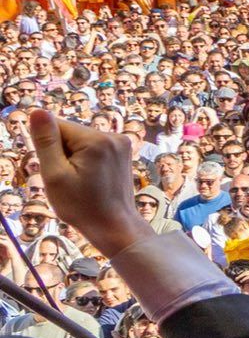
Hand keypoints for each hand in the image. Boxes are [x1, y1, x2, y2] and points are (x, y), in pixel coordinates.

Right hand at [28, 111, 150, 258]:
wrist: (114, 227)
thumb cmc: (82, 206)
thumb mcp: (55, 175)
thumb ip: (46, 142)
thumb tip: (36, 111)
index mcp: (97, 140)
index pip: (56, 127)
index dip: (49, 149)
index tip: (59, 170)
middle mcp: (114, 136)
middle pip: (70, 134)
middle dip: (62, 154)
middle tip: (70, 180)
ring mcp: (122, 143)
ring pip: (80, 142)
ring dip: (73, 159)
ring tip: (82, 182)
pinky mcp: (123, 152)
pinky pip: (93, 149)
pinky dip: (85, 162)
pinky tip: (91, 180)